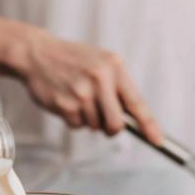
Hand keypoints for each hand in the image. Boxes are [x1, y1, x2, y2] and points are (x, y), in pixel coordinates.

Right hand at [17, 31, 162, 142]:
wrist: (36, 53)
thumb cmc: (72, 59)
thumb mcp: (100, 62)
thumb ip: (117, 86)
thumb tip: (132, 118)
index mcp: (113, 67)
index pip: (136, 102)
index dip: (148, 125)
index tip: (157, 140)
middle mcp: (99, 80)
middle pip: (115, 124)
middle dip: (111, 128)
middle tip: (104, 122)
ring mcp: (80, 93)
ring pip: (94, 126)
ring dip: (88, 119)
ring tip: (77, 98)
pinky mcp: (64, 105)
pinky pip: (76, 125)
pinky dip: (73, 118)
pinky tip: (66, 100)